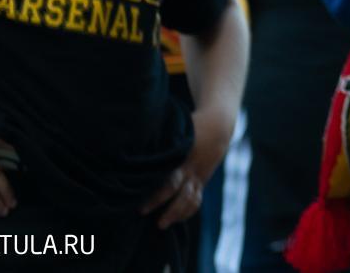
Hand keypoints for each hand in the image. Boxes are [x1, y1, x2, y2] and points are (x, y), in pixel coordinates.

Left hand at [141, 108, 231, 229]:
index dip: (155, 192)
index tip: (140, 201)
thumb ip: (158, 140)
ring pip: (190, 199)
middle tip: (142, 212)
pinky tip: (175, 219)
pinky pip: (197, 200)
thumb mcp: (175, 129)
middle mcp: (190, 168)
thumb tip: (131, 146)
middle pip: (178, 191)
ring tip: (160, 225)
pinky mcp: (202, 181)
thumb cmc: (189, 126)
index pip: (169, 178)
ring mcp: (198, 176)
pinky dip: (187, 211)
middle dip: (161, 203)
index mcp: (182, 155)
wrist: (218, 127)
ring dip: (176, 214)